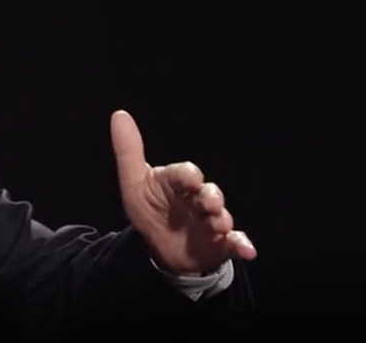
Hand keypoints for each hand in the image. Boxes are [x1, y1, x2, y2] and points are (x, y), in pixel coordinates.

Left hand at [110, 109, 256, 275]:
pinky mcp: (219, 243)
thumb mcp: (134, 181)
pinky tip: (247, 251)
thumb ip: (129, 150)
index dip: (188, 176)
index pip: (185, 174)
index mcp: (177, 183)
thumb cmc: (149, 206)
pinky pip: (234, 243)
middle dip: (211, 197)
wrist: (157, 245)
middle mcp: (198, 199)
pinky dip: (242, 245)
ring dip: (222, 220)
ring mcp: (210, 221)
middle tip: (209, 203)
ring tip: (220, 225)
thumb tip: (119, 115)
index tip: (190, 180)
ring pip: (221, 217)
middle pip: (209, 193)